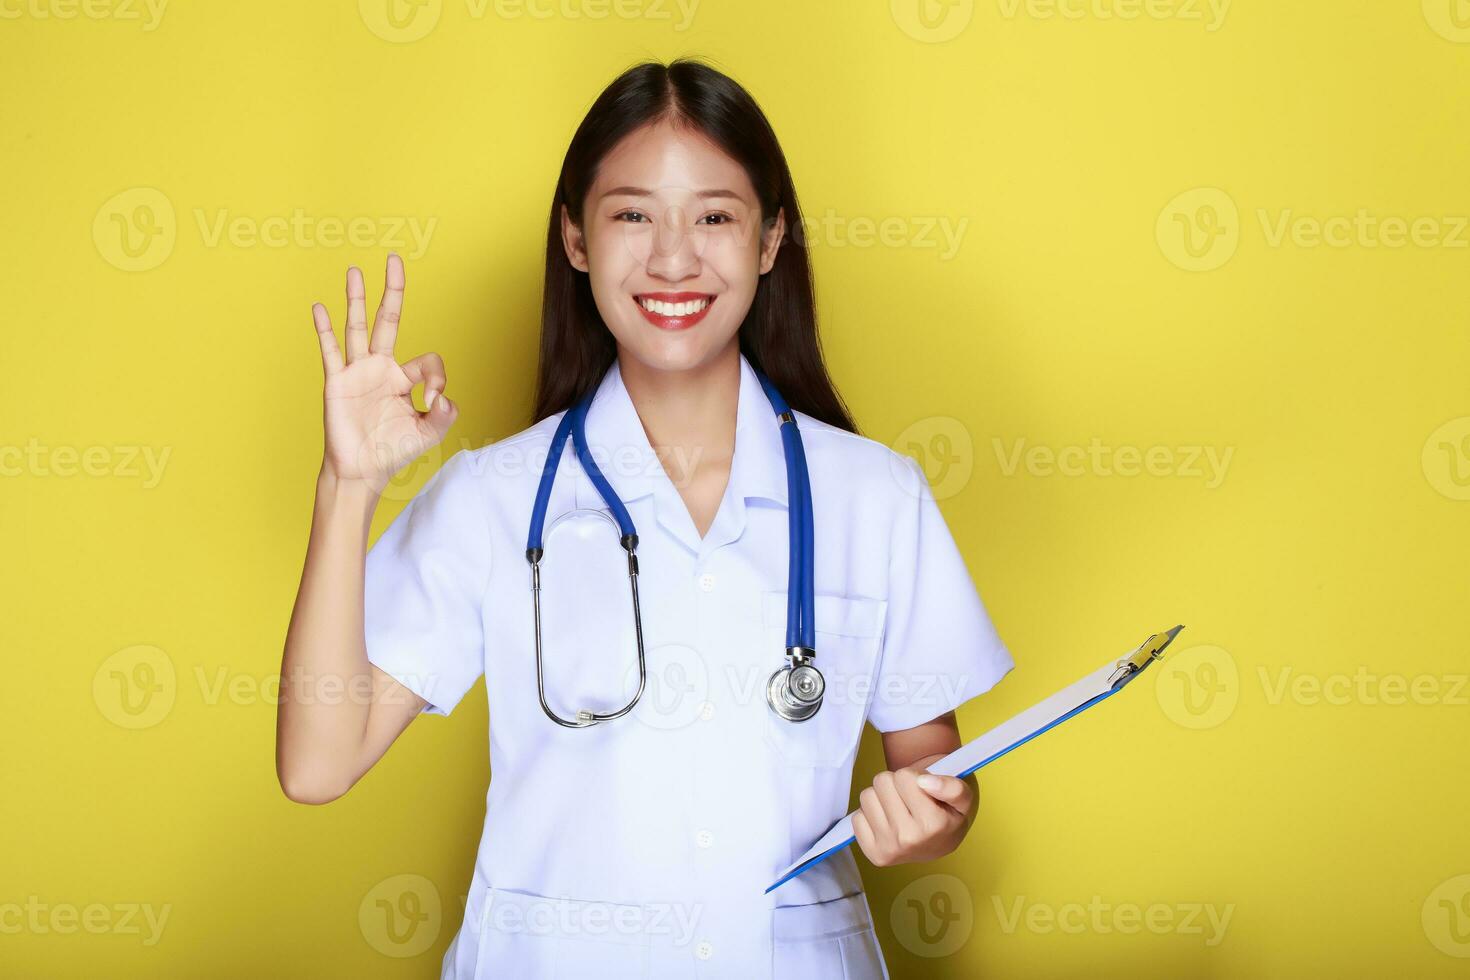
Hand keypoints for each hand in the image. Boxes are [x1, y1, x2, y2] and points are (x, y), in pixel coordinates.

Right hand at [311, 254, 457, 491]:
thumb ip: (444, 415)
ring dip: (356, 299)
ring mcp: (357, 372)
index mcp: (404, 378)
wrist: (362, 471)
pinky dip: (324, 329)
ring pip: (357, 327)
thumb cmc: (393, 452)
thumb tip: (445, 398)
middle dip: (392, 292)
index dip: (436, 376)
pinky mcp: (337, 382)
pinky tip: (319, 307)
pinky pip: (330, 351)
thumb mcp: (428, 434)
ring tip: (355, 271)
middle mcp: (380, 368)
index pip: (427, 359)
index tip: (434, 400)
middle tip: (394, 260)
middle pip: (387, 321)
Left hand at [851, 768, 977, 866]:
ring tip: (898, 808)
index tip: (923, 788)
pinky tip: (887, 821)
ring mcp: (889, 849)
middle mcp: (909, 839)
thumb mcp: (963, 798)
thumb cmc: (948, 814)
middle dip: (895, 784)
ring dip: (881, 797)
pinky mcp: (873, 854)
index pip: (904, 776)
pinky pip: (856, 817)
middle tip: (908, 798)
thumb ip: (953, 787)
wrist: (940, 842)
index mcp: (933, 824)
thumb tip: (924, 782)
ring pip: (867, 796)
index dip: (913, 776)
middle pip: (882, 782)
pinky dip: (871, 815)